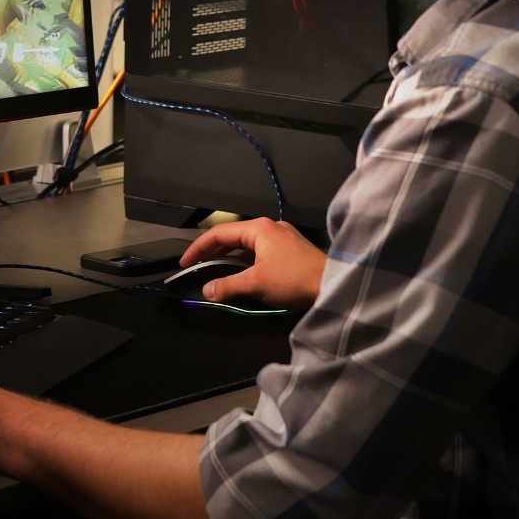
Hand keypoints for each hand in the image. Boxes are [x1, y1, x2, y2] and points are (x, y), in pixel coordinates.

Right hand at [179, 218, 325, 310]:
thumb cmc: (294, 279)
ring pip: (246, 245)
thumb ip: (228, 285)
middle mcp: (269, 227)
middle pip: (232, 236)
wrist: (333, 284)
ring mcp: (282, 237)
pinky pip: (259, 251)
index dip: (198, 248)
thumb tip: (207, 290)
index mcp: (259, 228)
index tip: (185, 263)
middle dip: (212, 252)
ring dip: (229, 258)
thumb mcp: (257, 283)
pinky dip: (245, 261)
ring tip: (214, 271)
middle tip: (196, 267)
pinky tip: (240, 273)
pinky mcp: (290, 249)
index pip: (219, 233)